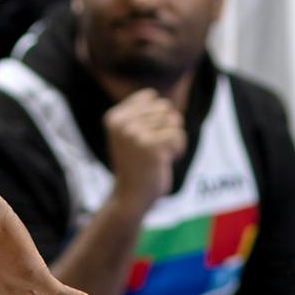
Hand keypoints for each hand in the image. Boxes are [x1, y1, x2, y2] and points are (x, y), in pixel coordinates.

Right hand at [102, 88, 186, 215]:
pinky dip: (177, 149)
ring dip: (173, 140)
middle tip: (153, 149)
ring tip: (158, 155)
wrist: (130, 196)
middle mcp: (122, 123)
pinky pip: (179, 136)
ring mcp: (134, 134)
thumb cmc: (137, 164)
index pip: (152, 97)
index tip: (145, 136)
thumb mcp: (131, 133)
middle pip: (165, 108)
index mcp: (114, 117)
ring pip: (175, 121)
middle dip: (167, 128)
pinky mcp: (150, 147)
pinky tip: (164, 161)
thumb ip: (143, 113)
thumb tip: (164, 102)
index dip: (157, 116)